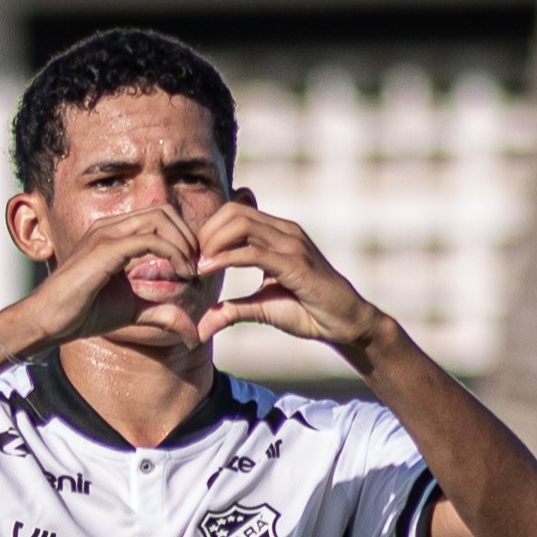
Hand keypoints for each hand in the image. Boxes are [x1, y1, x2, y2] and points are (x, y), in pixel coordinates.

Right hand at [0, 204, 210, 350]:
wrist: (50, 320)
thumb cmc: (84, 313)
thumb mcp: (134, 312)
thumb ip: (163, 314)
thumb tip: (194, 333)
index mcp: (115, 234)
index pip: (160, 218)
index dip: (184, 238)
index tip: (194, 268)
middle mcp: (111, 227)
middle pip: (164, 211)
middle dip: (188, 236)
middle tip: (197, 267)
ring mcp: (107, 234)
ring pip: (160, 218)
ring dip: (183, 243)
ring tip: (190, 271)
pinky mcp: (105, 249)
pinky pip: (150, 239)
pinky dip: (172, 254)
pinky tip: (180, 275)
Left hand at [195, 200, 385, 352]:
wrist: (343, 323)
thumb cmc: (307, 312)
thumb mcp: (261, 308)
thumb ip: (233, 310)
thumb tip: (202, 325)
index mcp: (278, 234)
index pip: (235, 213)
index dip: (209, 231)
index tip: (194, 258)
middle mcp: (285, 232)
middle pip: (234, 211)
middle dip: (206, 233)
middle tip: (192, 261)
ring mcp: (292, 244)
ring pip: (241, 224)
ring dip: (213, 243)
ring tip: (199, 266)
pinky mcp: (296, 263)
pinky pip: (253, 252)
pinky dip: (225, 259)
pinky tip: (208, 271)